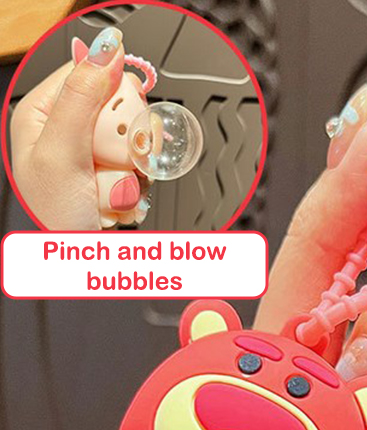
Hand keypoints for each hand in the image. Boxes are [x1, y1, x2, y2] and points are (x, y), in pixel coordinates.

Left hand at [9, 27, 143, 229]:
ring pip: (137, 145)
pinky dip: (136, 191)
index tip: (125, 118)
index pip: (92, 76)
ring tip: (108, 193)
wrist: (75, 264)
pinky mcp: (115, 181)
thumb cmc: (51, 216)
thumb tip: (107, 50)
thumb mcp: (61, 150)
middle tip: (113, 164)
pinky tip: (117, 202)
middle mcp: (70, 133)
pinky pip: (142, 173)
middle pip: (121, 112)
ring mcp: (95, 159)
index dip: (116, 93)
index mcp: (44, 113)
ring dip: (132, 173)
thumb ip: (84, 97)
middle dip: (126, 144)